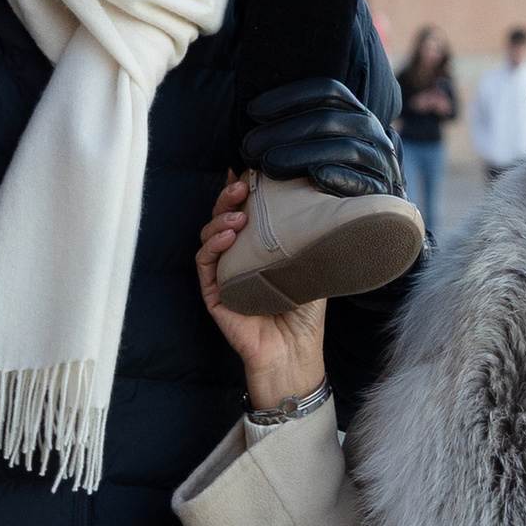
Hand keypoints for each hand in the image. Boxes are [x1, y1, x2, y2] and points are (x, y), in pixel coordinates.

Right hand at [196, 175, 326, 408]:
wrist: (295, 352)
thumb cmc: (304, 313)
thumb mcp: (310, 265)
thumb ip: (306, 238)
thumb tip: (320, 203)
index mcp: (258, 249)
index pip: (243, 214)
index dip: (240, 192)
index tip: (246, 172)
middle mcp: (237, 259)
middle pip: (222, 219)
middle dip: (227, 199)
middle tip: (240, 187)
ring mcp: (222, 275)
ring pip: (209, 237)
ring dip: (220, 220)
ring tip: (238, 216)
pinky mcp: (212, 294)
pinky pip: (204, 264)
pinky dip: (212, 246)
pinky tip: (227, 237)